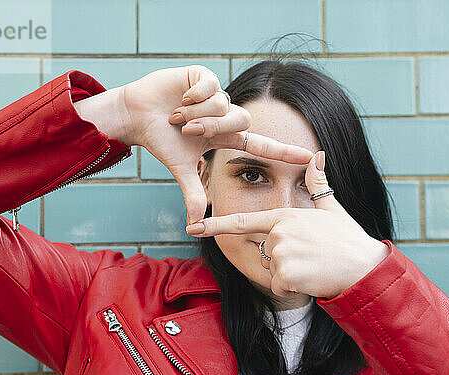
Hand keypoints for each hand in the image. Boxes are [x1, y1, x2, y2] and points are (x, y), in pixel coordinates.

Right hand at [121, 65, 313, 223]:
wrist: (138, 114)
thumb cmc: (161, 140)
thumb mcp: (180, 167)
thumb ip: (193, 193)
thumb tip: (196, 225)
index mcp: (225, 136)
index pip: (261, 144)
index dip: (284, 151)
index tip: (310, 156)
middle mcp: (226, 115)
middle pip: (240, 120)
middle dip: (211, 127)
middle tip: (187, 129)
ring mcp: (216, 95)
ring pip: (223, 104)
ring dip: (196, 113)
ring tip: (176, 115)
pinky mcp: (204, 75)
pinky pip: (211, 86)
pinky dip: (193, 95)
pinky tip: (180, 97)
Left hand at [185, 151, 390, 298]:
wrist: (366, 268)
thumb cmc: (349, 240)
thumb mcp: (332, 209)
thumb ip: (317, 185)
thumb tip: (317, 156)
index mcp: (284, 216)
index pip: (243, 221)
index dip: (216, 225)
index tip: (193, 226)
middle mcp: (278, 231)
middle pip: (264, 252)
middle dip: (282, 260)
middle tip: (310, 257)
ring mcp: (280, 252)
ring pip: (272, 270)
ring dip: (289, 274)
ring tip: (313, 266)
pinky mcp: (285, 273)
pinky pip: (279, 286)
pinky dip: (293, 287)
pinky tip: (311, 278)